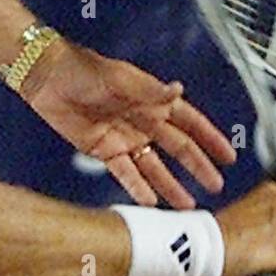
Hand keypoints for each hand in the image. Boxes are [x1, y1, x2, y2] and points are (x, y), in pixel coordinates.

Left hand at [21, 39, 236, 206]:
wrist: (48, 79)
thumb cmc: (83, 70)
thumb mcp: (120, 79)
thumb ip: (150, 91)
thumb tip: (177, 90)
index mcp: (153, 100)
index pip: (190, 122)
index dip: (210, 138)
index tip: (228, 156)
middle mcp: (143, 121)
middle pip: (177, 149)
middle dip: (197, 167)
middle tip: (215, 186)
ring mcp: (125, 138)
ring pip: (154, 166)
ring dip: (170, 185)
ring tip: (187, 205)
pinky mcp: (104, 151)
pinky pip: (125, 173)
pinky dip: (138, 188)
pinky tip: (151, 203)